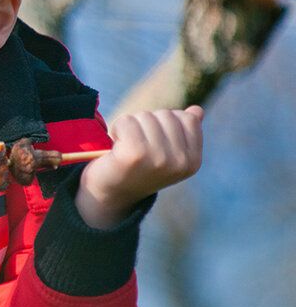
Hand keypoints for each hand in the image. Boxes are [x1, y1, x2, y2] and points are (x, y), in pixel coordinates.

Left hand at [76, 105, 203, 229]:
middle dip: (147, 124)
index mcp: (193, 161)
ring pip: (146, 116)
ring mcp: (159, 158)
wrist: (109, 195)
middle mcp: (180, 161)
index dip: (165, 124)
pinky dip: (117, 127)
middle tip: (136, 146)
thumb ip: (182, 133)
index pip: (188, 119)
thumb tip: (197, 110)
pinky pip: (127, 120)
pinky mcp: (134, 154)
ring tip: (126, 147)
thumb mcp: (165, 153)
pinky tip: (116, 146)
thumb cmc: (137, 169)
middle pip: (166, 115)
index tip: (153, 143)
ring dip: (131, 126)